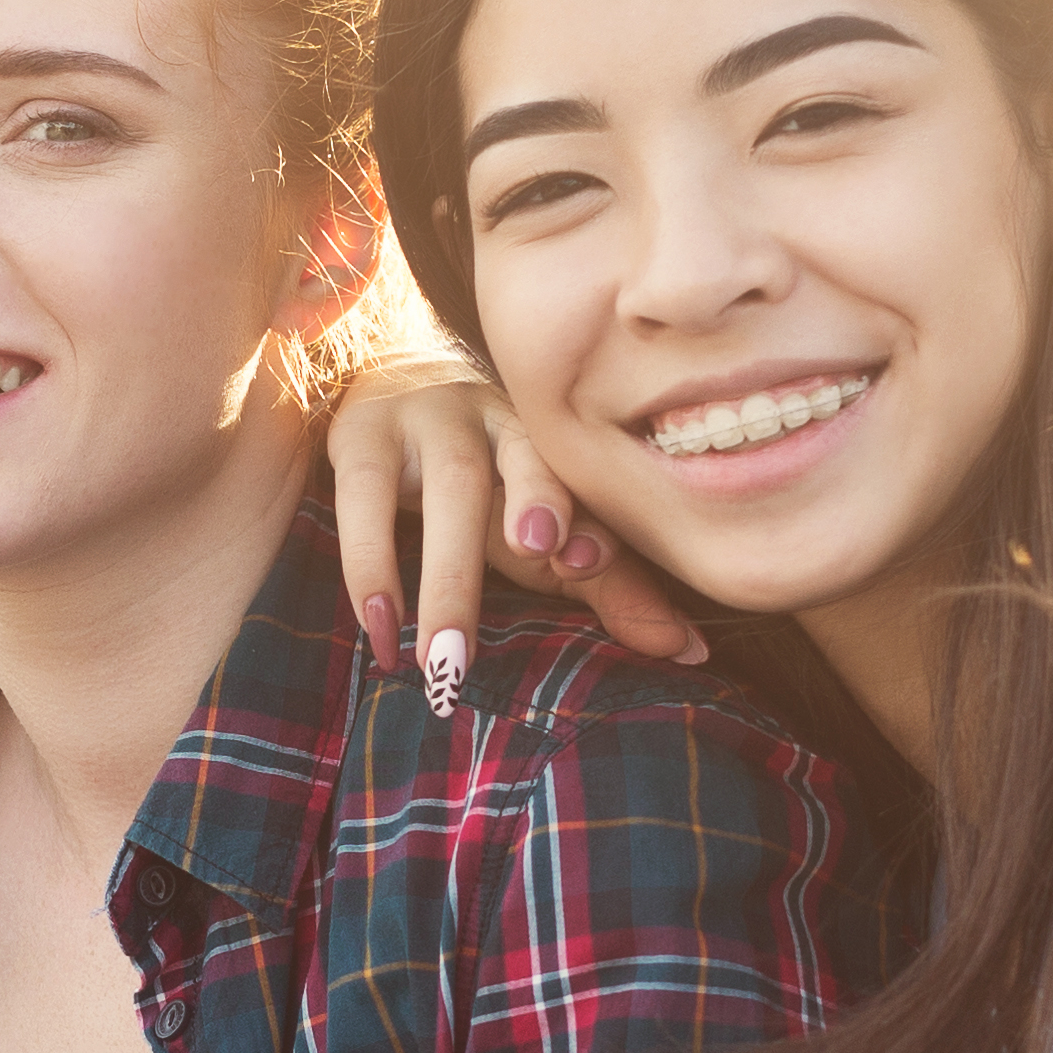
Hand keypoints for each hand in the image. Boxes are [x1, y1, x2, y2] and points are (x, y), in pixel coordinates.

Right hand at [319, 360, 710, 675]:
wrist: (382, 393)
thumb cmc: (482, 484)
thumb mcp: (541, 535)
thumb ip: (610, 586)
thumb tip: (692, 652)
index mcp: (549, 439)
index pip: (576, 470)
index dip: (583, 507)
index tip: (586, 556)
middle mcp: (496, 416)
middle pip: (523, 458)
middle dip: (535, 504)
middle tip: (543, 556)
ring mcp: (425, 419)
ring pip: (448, 484)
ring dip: (449, 573)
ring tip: (444, 659)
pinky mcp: (360, 436)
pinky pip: (363, 498)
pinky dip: (370, 568)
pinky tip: (380, 628)